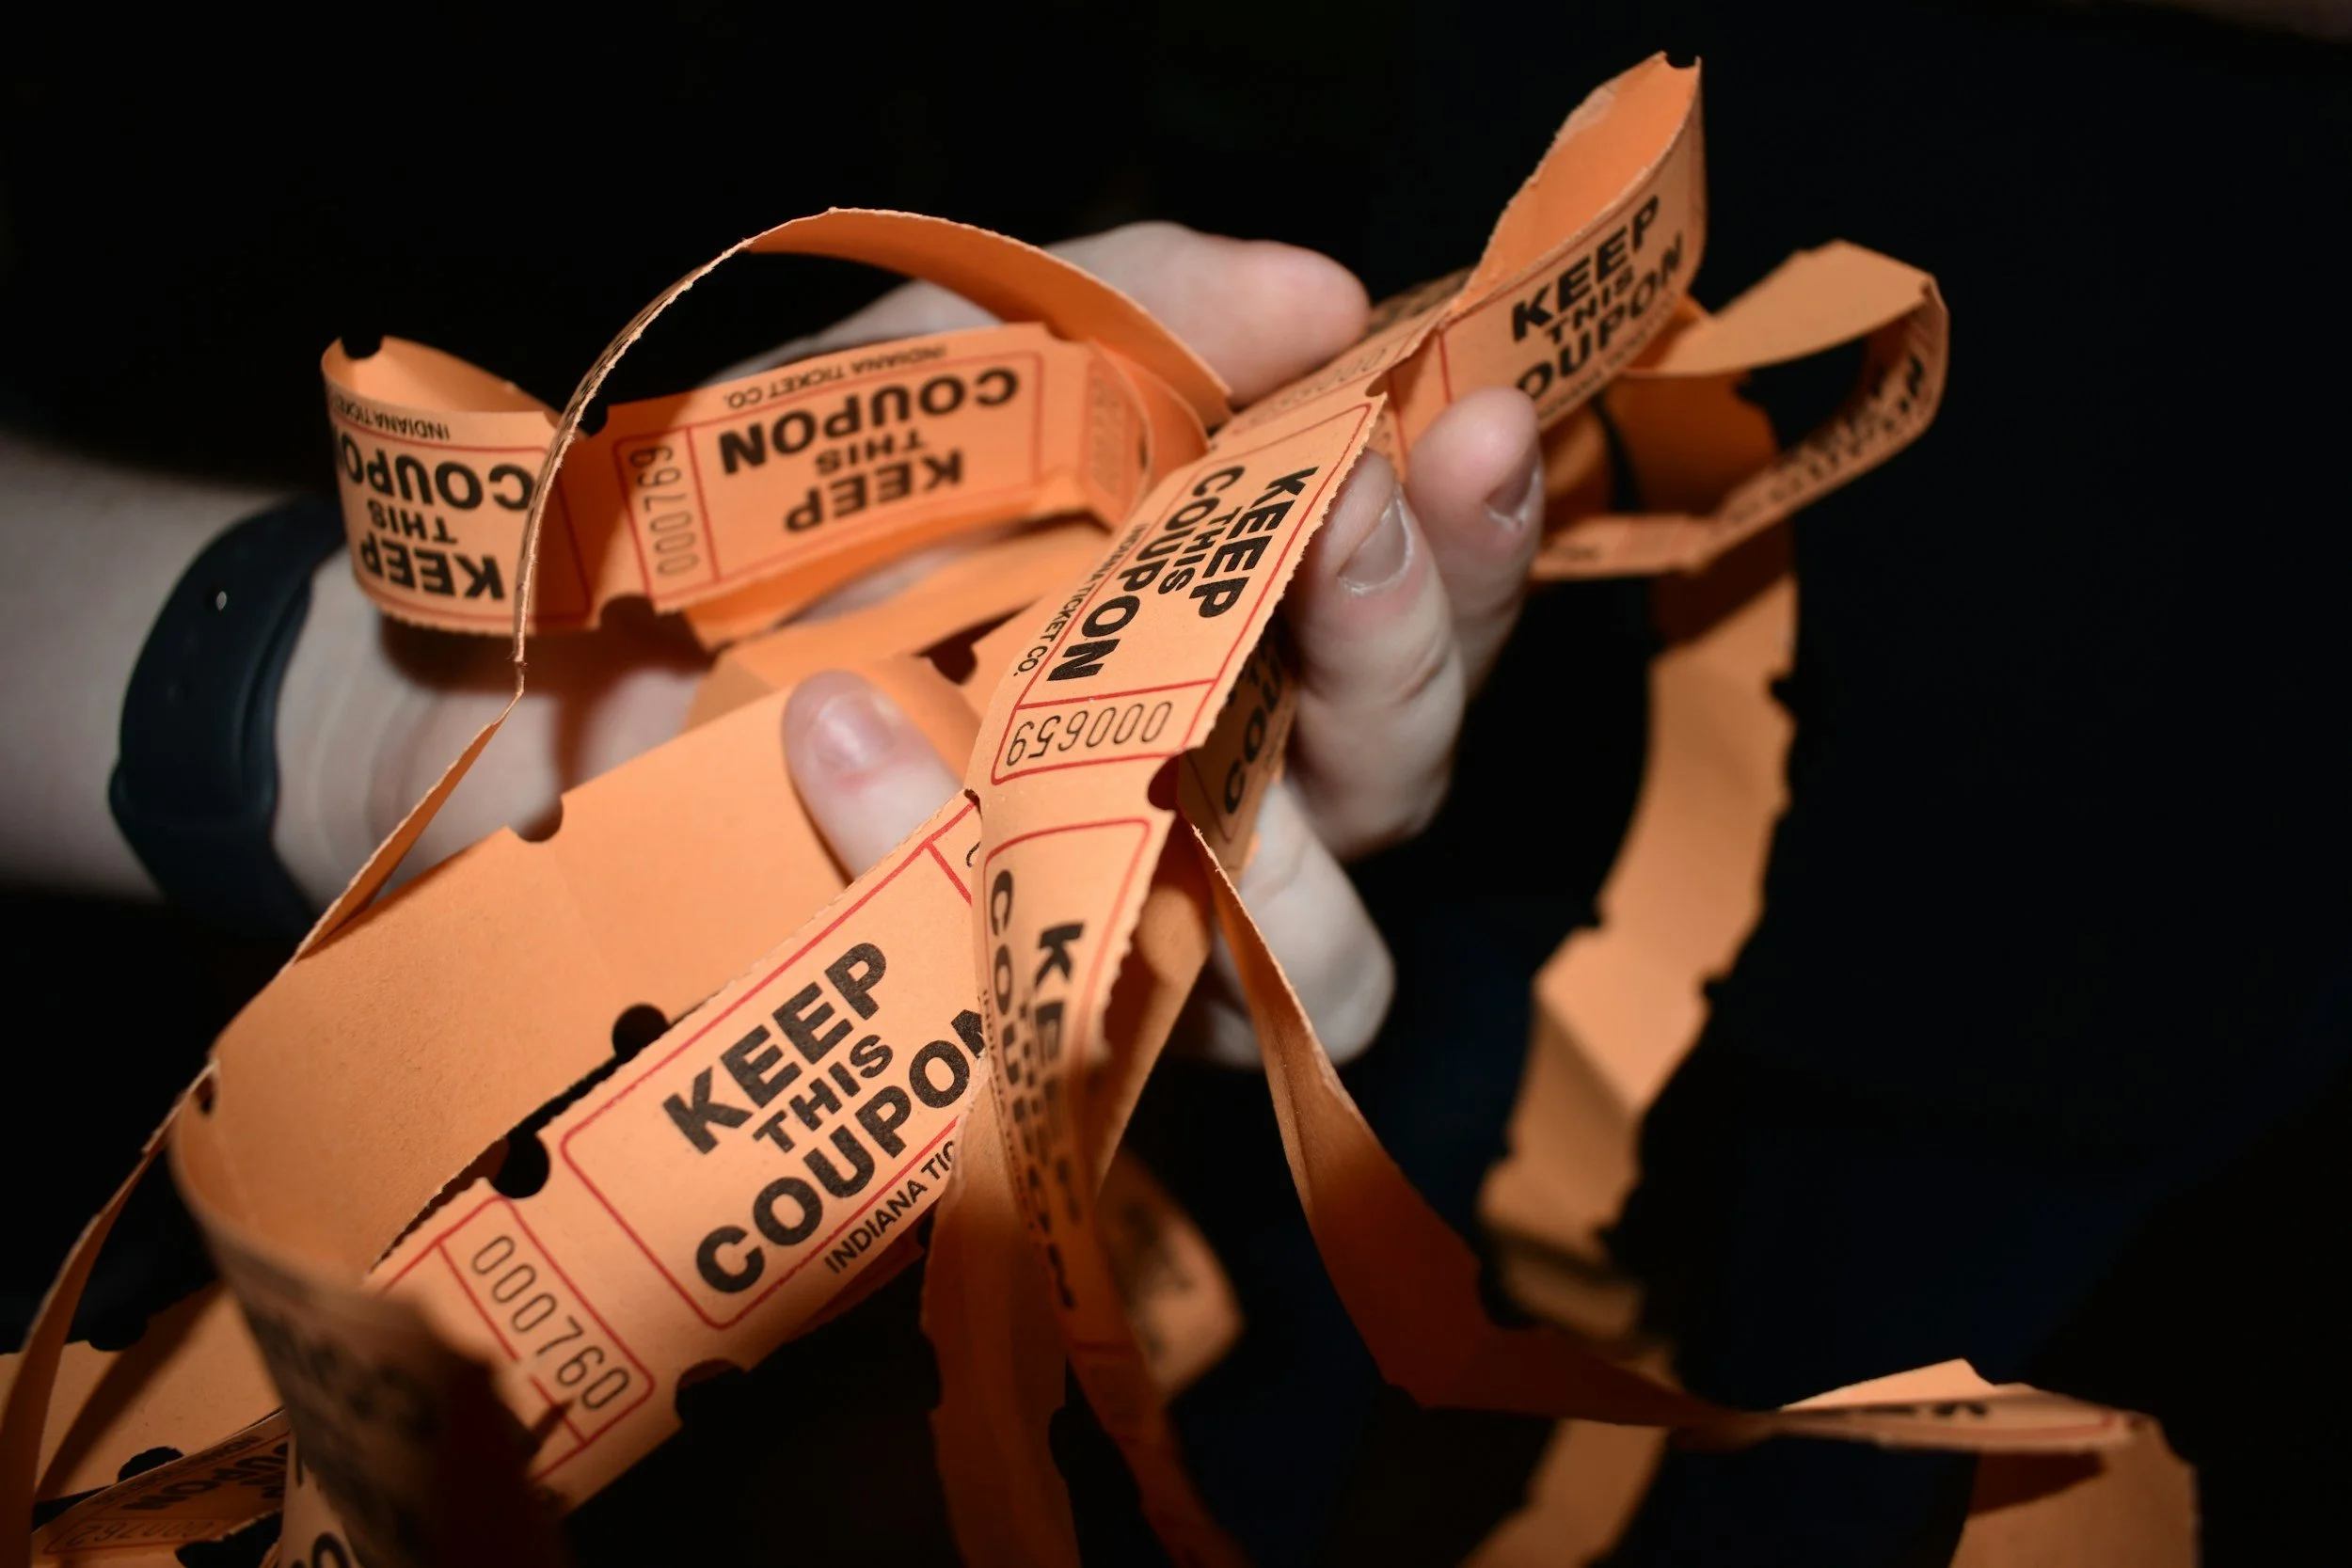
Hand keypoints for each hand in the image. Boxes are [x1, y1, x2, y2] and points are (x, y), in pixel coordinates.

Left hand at [780, 228, 1546, 1063]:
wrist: (548, 679)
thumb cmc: (766, 517)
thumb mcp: (935, 363)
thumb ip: (1125, 312)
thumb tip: (1327, 293)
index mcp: (1232, 629)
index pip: (1424, 601)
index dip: (1476, 527)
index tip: (1477, 419)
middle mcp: (1215, 790)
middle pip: (1403, 769)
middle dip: (1399, 639)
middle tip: (1347, 512)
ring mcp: (1124, 931)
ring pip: (1319, 949)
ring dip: (1252, 829)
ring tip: (1099, 687)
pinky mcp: (998, 1031)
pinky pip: (1065, 1015)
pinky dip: (950, 870)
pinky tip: (836, 745)